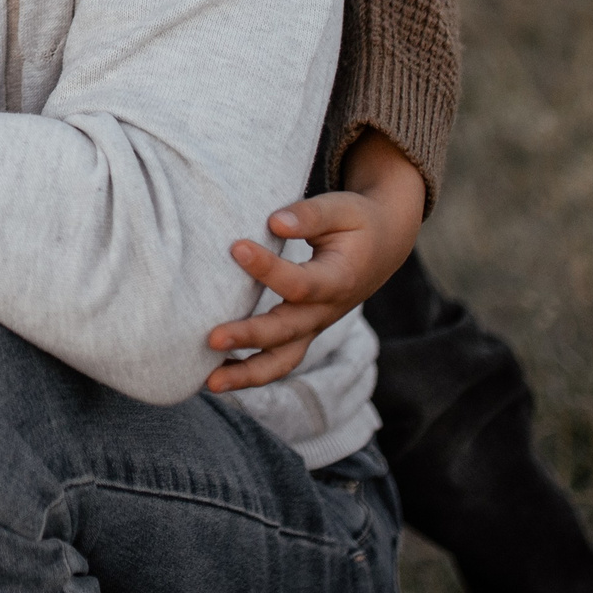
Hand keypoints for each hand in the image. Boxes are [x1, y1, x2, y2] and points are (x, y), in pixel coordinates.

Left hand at [203, 134, 425, 392]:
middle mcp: (325, 311)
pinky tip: (213, 376)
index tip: (236, 246)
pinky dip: (248, 372)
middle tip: (211, 338)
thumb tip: (274, 221)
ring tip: (210, 383)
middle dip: (249, 337)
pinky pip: (277, 360)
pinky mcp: (302, 331)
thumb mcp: (342, 210)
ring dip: (246, 374)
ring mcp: (313, 326)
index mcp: (338, 280)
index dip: (268, 269)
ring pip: (283, 361)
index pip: (301, 284)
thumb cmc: (357, 223)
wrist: (383, 245)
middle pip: (287, 332)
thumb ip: (310, 215)